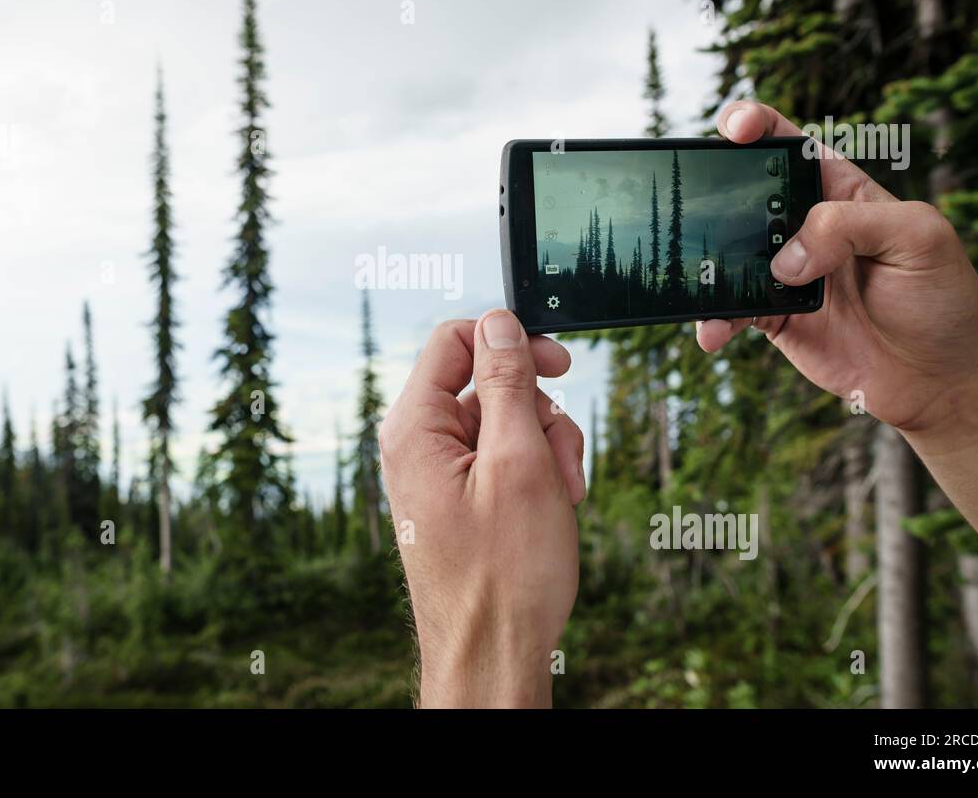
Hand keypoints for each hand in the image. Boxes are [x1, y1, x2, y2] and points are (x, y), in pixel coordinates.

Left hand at [378, 309, 584, 707]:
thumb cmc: (504, 575)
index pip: (454, 340)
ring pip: (505, 422)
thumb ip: (507, 383)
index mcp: (415, 427)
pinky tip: (553, 509)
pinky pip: (503, 459)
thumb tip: (498, 322)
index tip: (560, 362)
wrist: (491, 656)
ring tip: (561, 497)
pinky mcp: (460, 496)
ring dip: (546, 449)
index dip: (511, 341)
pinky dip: (537, 475)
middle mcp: (417, 444)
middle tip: (562, 461)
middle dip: (539, 414)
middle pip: (489, 383)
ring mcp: (438, 472)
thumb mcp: (518, 462)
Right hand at [695, 100, 977, 434]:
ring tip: (702, 278)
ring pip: (727, 253)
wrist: (942, 380)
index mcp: (840, 189)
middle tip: (696, 204)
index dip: (755, 124)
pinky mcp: (773, 316)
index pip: (788, 142)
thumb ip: (850, 225)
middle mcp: (806, 226)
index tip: (735, 129)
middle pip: (742, 193)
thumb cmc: (944, 299)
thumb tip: (786, 258)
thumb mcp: (919, 237)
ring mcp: (785, 271)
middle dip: (712, 190)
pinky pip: (731, 309)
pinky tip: (714, 330)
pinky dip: (715, 318)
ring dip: (706, 262)